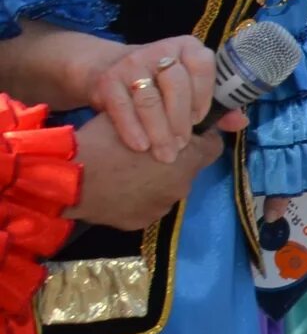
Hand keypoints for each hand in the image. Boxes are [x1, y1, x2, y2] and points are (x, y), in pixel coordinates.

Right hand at [67, 112, 231, 230]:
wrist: (67, 179)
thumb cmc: (102, 142)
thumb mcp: (135, 116)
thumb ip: (162, 116)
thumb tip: (173, 111)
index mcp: (188, 158)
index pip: (213, 146)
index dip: (199, 137)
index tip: (183, 132)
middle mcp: (182, 186)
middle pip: (188, 168)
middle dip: (175, 159)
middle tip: (149, 150)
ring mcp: (162, 207)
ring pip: (168, 188)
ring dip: (156, 180)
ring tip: (129, 170)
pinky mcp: (141, 222)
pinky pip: (148, 205)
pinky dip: (139, 198)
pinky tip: (119, 188)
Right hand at [72, 36, 215, 158]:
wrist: (109, 69)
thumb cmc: (161, 83)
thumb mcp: (188, 86)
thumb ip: (214, 103)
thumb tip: (240, 122)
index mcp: (188, 48)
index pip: (202, 66)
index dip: (203, 95)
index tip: (200, 121)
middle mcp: (161, 50)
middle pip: (176, 85)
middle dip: (181, 120)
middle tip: (181, 147)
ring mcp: (132, 63)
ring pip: (150, 99)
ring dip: (159, 130)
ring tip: (165, 153)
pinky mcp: (108, 80)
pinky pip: (123, 107)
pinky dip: (133, 129)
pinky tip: (141, 147)